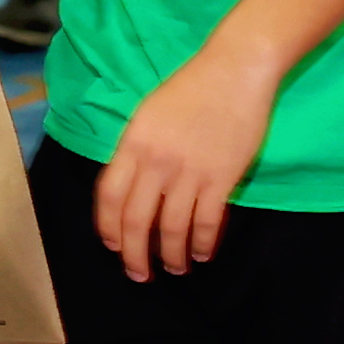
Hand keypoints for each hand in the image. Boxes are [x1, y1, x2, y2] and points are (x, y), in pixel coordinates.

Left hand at [89, 34, 286, 278]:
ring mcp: (189, 172)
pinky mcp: (221, 178)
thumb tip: (131, 189)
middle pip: (136, 221)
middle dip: (135, 255)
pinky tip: (202, 254)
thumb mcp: (149, 115)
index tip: (113, 247)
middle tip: (139, 275)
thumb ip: (136, 151)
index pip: (109, 197)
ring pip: (172, 228)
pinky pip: (207, 222)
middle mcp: (155, 162)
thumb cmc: (191, 88)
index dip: (108, 229)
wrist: (235, 69)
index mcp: (132, 144)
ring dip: (172, 256)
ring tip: (176, 269)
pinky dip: (203, 243)